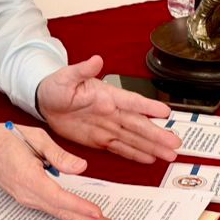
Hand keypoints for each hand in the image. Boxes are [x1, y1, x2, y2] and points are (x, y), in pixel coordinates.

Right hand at [0, 122, 118, 219]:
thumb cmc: (7, 140)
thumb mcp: (35, 138)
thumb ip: (58, 154)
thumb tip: (81, 167)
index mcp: (29, 178)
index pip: (58, 197)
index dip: (79, 206)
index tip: (97, 213)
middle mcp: (29, 194)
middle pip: (62, 212)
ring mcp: (28, 199)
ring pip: (60, 213)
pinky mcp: (30, 198)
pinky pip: (54, 210)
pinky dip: (72, 216)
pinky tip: (85, 219)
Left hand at [35, 56, 178, 164]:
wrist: (45, 102)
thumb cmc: (56, 85)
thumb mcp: (66, 76)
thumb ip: (82, 70)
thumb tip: (95, 60)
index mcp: (106, 95)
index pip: (131, 101)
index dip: (147, 107)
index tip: (165, 112)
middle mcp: (112, 112)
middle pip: (138, 125)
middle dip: (157, 134)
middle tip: (175, 142)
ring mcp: (108, 127)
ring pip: (133, 139)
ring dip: (152, 147)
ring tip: (170, 155)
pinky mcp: (100, 140)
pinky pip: (120, 148)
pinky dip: (135, 154)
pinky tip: (150, 158)